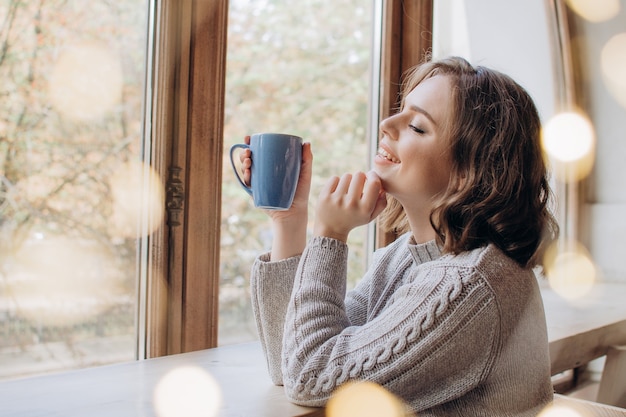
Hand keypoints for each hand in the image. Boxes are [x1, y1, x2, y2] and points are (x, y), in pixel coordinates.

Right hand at [239, 135, 312, 259]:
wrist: (294, 213)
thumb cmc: (300, 193)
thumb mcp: (305, 174)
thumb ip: (307, 159)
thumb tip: (307, 142)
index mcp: (272, 165)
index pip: (259, 151)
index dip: (251, 143)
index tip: (249, 137)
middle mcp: (263, 172)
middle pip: (249, 159)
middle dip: (244, 152)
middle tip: (249, 151)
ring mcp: (258, 183)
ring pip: (246, 169)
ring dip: (242, 163)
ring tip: (248, 161)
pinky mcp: (256, 193)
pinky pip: (247, 184)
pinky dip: (245, 177)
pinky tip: (247, 172)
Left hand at [313, 170, 386, 241]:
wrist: (331, 230)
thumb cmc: (353, 219)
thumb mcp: (370, 216)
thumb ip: (381, 203)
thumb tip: (382, 188)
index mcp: (365, 209)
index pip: (374, 183)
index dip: (373, 176)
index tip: (370, 177)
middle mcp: (351, 204)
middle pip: (360, 175)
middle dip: (360, 178)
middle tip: (357, 186)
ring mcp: (336, 200)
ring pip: (347, 176)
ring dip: (348, 181)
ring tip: (346, 191)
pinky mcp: (324, 196)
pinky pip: (334, 178)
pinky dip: (336, 182)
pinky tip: (336, 192)